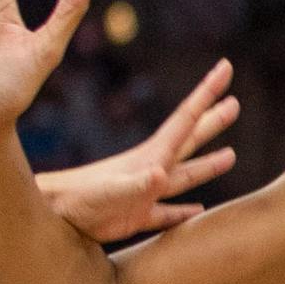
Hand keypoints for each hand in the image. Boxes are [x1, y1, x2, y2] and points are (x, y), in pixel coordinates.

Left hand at [40, 60, 240, 242]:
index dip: (207, 92)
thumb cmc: (77, 202)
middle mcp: (153, 168)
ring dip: (207, 166)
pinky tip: (198, 211)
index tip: (225, 67)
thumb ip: (135, 186)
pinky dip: (184, 212)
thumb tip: (159, 175)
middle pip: (190, 141)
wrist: (49, 215)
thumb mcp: (108, 192)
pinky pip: (167, 213)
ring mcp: (145, 193)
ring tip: (230, 156)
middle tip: (235, 103)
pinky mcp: (136, 216)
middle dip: (213, 123)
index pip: (186, 118)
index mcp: (152, 156)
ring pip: (185, 176)